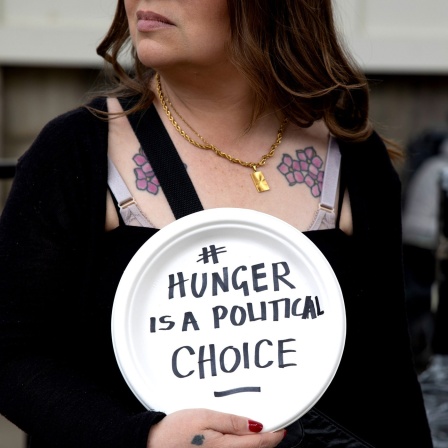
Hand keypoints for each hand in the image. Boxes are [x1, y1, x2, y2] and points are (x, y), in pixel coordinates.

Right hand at [147, 408, 285, 447]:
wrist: (154, 445)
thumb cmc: (176, 430)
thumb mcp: (205, 416)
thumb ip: (232, 421)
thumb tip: (256, 425)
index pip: (261, 444)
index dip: (276, 434)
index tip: (283, 426)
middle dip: (268, 440)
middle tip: (274, 424)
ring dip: (256, 444)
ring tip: (259, 430)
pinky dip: (244, 446)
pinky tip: (240, 438)